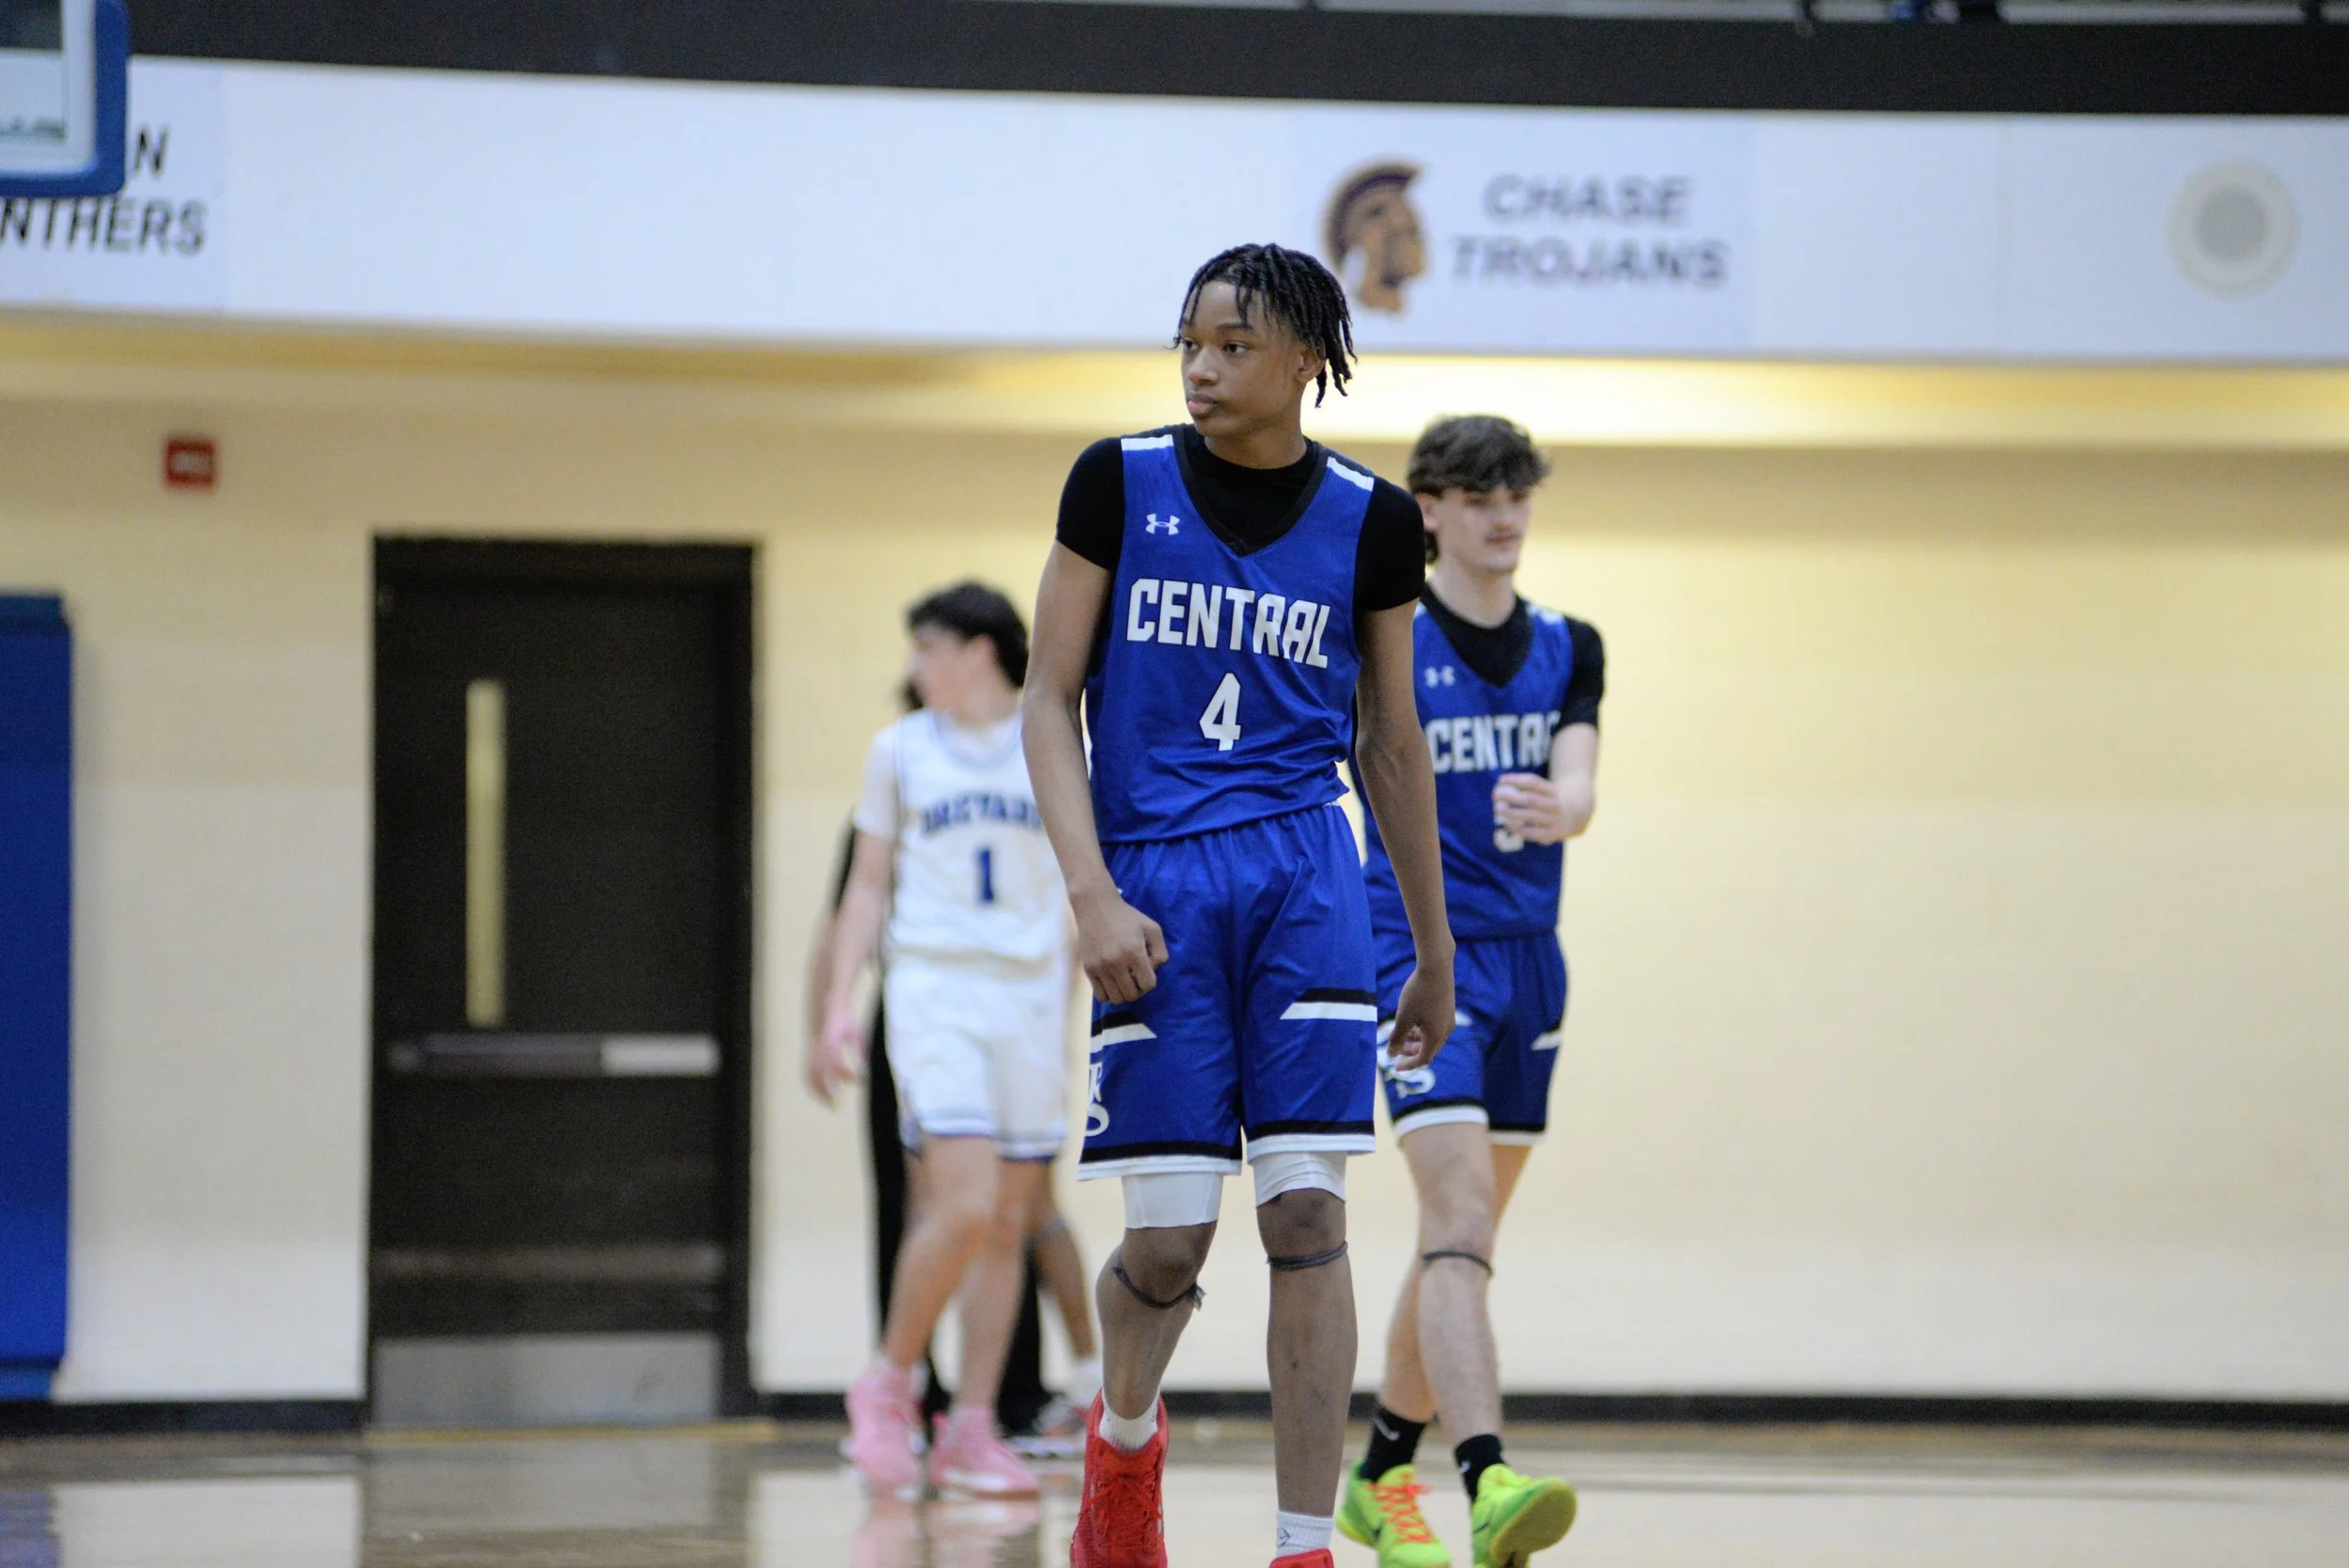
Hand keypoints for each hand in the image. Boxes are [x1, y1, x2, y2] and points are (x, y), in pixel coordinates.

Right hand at [806, 995, 866, 1105]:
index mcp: (829, 1041)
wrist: (827, 1007)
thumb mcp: (855, 1034)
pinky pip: (808, 1073)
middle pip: (817, 1074)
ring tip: (831, 1104)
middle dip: (825, 1091)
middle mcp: (818, 1048)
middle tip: (837, 1105)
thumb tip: (863, 1073)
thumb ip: (859, 1051)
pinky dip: (814, 1086)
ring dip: (818, 1092)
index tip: (858, 1080)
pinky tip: (825, 1095)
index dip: (845, 1074)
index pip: (835, 1063)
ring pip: (810, 1076)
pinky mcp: (809, 1054)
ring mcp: (811, 1051)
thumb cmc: (844, 1021)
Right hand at [1073, 885, 1167, 1004]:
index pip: (1148, 985)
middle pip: (1132, 995)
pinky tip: (1112, 981)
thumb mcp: (1152, 928)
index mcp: (1134, 952)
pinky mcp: (1088, 970)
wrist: (1095, 907)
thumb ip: (1161, 951)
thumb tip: (1154, 971)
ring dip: (1123, 993)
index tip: (1146, 971)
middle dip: (1138, 989)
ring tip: (1124, 981)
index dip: (1150, 982)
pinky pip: (1100, 996)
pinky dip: (1109, 994)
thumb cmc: (1127, 917)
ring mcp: (1100, 968)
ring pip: (1116, 999)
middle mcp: (1116, 963)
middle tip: (1135, 977)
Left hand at [1383, 954, 1454, 1072]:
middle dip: (1411, 1051)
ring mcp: (1448, 1018)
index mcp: (1436, 1036)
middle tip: (1395, 1048)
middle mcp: (1446, 1030)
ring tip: (1400, 1031)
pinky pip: (1435, 1026)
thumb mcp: (1403, 1017)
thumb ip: (1397, 1038)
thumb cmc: (1418, 994)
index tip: (1395, 1068)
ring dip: (1415, 1039)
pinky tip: (1411, 1018)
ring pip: (1431, 1037)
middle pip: (1429, 1049)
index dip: (1409, 1065)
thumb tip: (1390, 1054)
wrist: (1436, 967)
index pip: (1423, 1059)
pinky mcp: (1447, 1007)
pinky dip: (1422, 1028)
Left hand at [1493, 772, 1571, 845]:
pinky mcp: (1550, 835)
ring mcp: (1554, 821)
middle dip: (1511, 797)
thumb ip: (1528, 787)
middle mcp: (1555, 805)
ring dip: (1512, 813)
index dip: (1516, 779)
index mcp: (1553, 791)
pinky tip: (1507, 823)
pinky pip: (1531, 832)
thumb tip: (1502, 783)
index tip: (1500, 780)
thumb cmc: (1549, 800)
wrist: (1573, 817)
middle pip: (1531, 799)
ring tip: (1497, 809)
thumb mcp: (1545, 790)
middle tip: (1495, 795)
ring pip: (1531, 816)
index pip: (1533, 782)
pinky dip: (1517, 828)